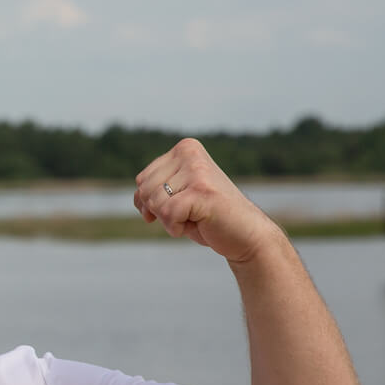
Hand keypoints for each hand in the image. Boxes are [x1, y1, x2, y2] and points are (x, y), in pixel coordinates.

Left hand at [133, 138, 284, 263]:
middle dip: (161, 212)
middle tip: (190, 213)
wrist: (247, 235)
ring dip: (170, 220)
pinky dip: (176, 228)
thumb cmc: (208, 217)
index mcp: (184, 149)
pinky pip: (167, 214)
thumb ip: (153, 189)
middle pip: (144, 190)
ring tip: (197, 216)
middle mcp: (190, 153)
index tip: (181, 205)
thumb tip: (137, 196)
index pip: (142, 180)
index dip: (153, 203)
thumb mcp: (176, 197)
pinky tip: (199, 223)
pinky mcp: (201, 190)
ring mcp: (197, 170)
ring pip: (154, 202)